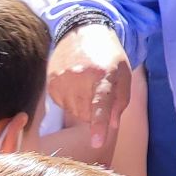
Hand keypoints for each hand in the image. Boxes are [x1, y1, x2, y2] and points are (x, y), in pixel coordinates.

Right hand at [47, 24, 132, 153]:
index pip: (101, 104)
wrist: (83, 32)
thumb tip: (112, 125)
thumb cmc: (108, 56)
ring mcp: (62, 79)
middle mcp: (80, 77)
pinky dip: (71, 100)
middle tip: (99, 91)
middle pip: (87, 114)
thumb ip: (121, 101)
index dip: (99, 124)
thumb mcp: (124, 75)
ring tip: (87, 85)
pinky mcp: (51, 82)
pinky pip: (63, 105)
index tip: (97, 142)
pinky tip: (75, 84)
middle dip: (95, 111)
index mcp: (103, 74)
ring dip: (83, 106)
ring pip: (74, 112)